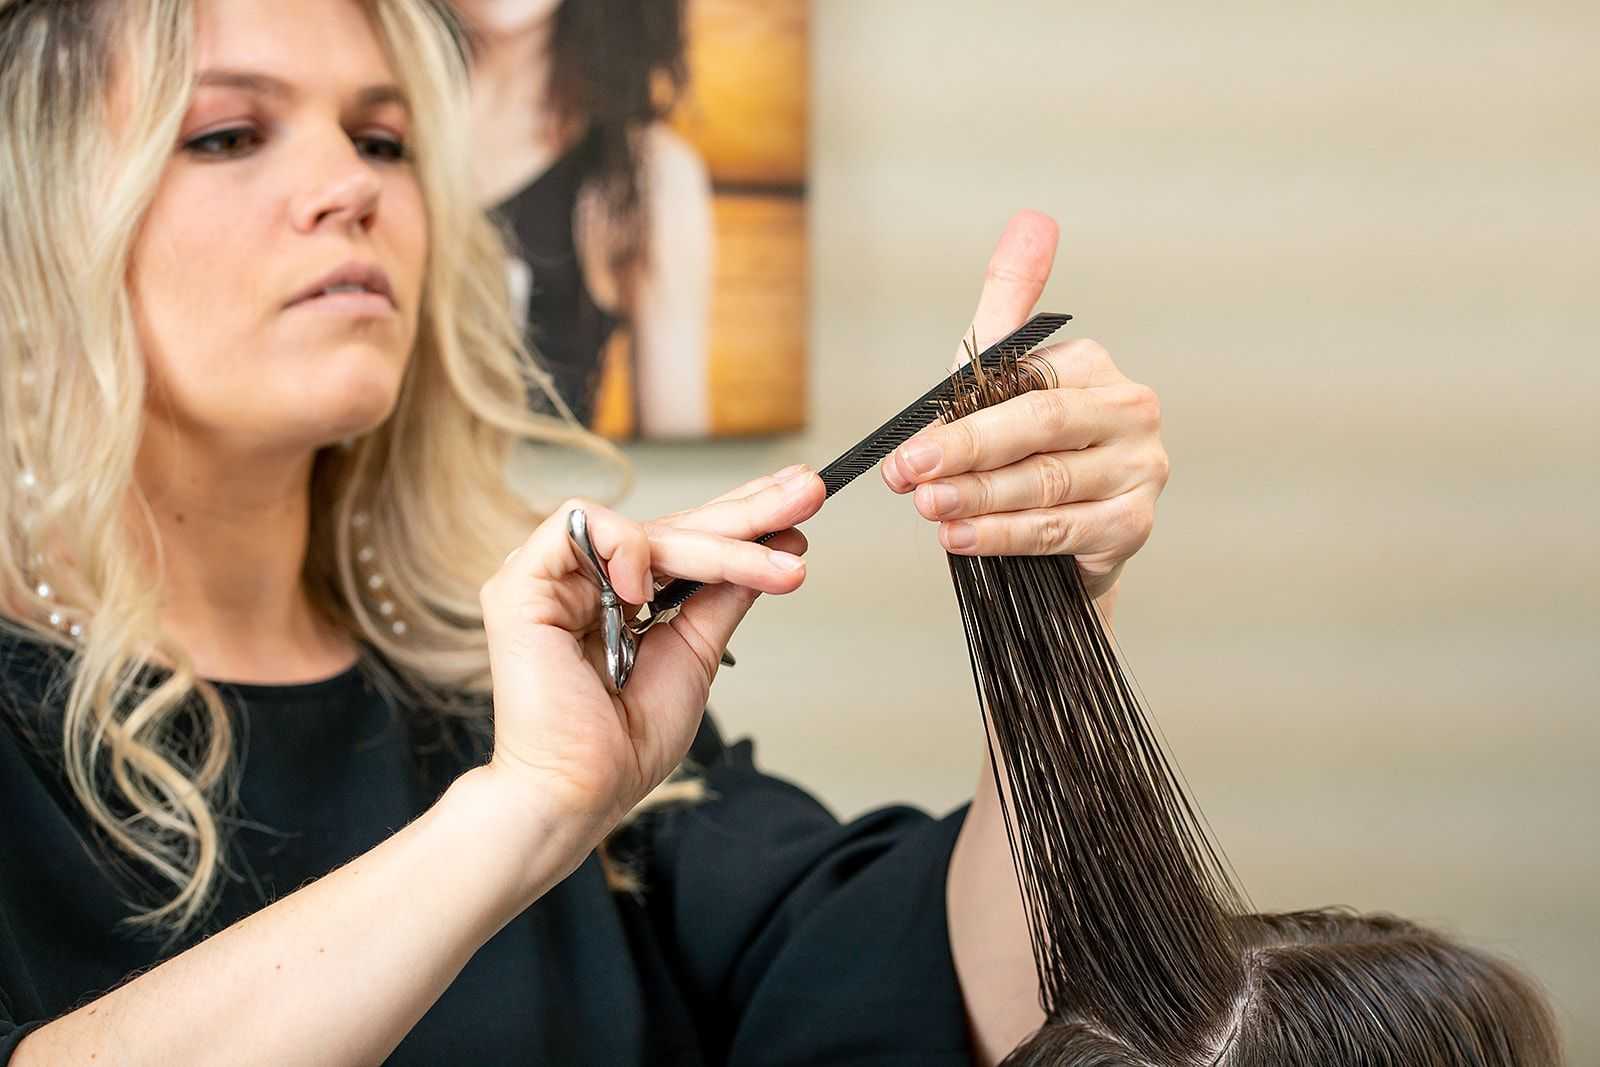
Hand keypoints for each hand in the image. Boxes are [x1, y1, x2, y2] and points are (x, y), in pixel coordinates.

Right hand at [477, 466, 825, 836]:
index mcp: (621, 593)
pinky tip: (646, 589)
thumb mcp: (696, 653)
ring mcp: (551, 579)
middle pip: (675, 526)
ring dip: (718, 548)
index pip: (686, 537)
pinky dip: (624, 550)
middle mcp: (585, 577)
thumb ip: (725, 595)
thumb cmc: (625, 741)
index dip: (742, 514)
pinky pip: (578, 525)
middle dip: (748, 510)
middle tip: (809, 492)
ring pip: (645, 528)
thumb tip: (781, 543)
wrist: (579, 791)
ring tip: (776, 569)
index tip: (803, 497)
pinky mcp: (520, 584)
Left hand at [880, 211, 1168, 599]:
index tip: (905, 454)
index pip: (1026, 388)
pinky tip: (964, 540)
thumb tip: (1034, 219)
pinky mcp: (1134, 524)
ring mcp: (1140, 470)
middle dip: (968, 455)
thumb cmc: (1022, 444)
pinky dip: (1007, 536)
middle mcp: (1129, 412)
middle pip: (1041, 429)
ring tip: (930, 511)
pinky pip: (1062, 530)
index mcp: (1096, 368)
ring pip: (1048, 485)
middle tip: (911, 479)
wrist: (1063, 532)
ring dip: (980, 500)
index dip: (961, 424)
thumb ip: (1008, 301)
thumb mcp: (1003, 372)